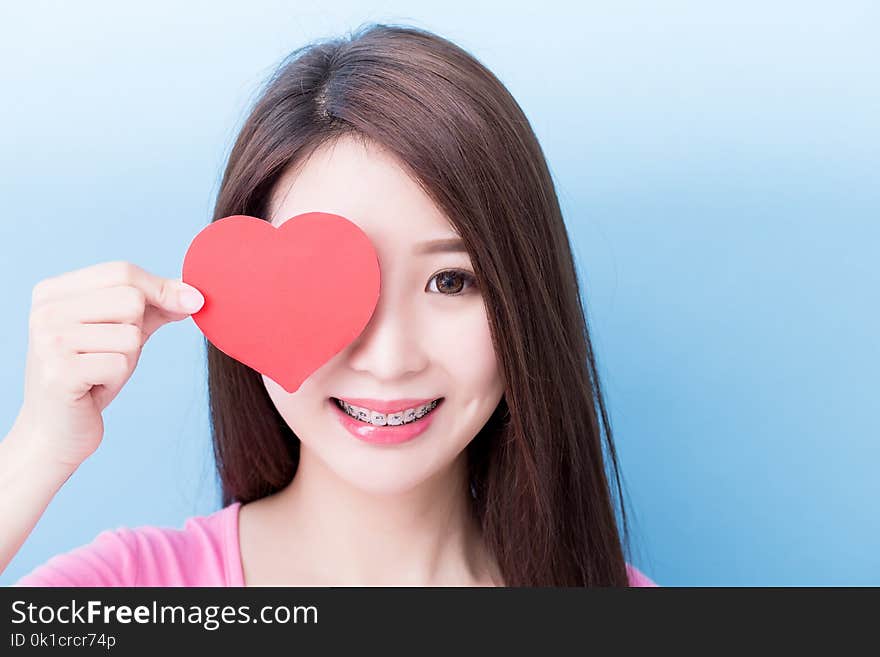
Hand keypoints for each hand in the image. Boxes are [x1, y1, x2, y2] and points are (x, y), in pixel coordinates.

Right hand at [10, 261, 203, 469]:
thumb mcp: (123, 331)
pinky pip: (121, 364)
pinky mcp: (59, 373)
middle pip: (130, 299)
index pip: (122, 271)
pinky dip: (116, 379)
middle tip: (111, 352)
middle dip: (137, 329)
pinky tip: (93, 387)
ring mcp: (49, 341)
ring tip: (99, 371)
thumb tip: (194, 294)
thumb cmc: (92, 375)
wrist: (56, 431)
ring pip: (130, 334)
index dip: (161, 288)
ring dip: (126, 359)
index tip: (192, 302)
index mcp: (53, 291)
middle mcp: (45, 310)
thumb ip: (154, 306)